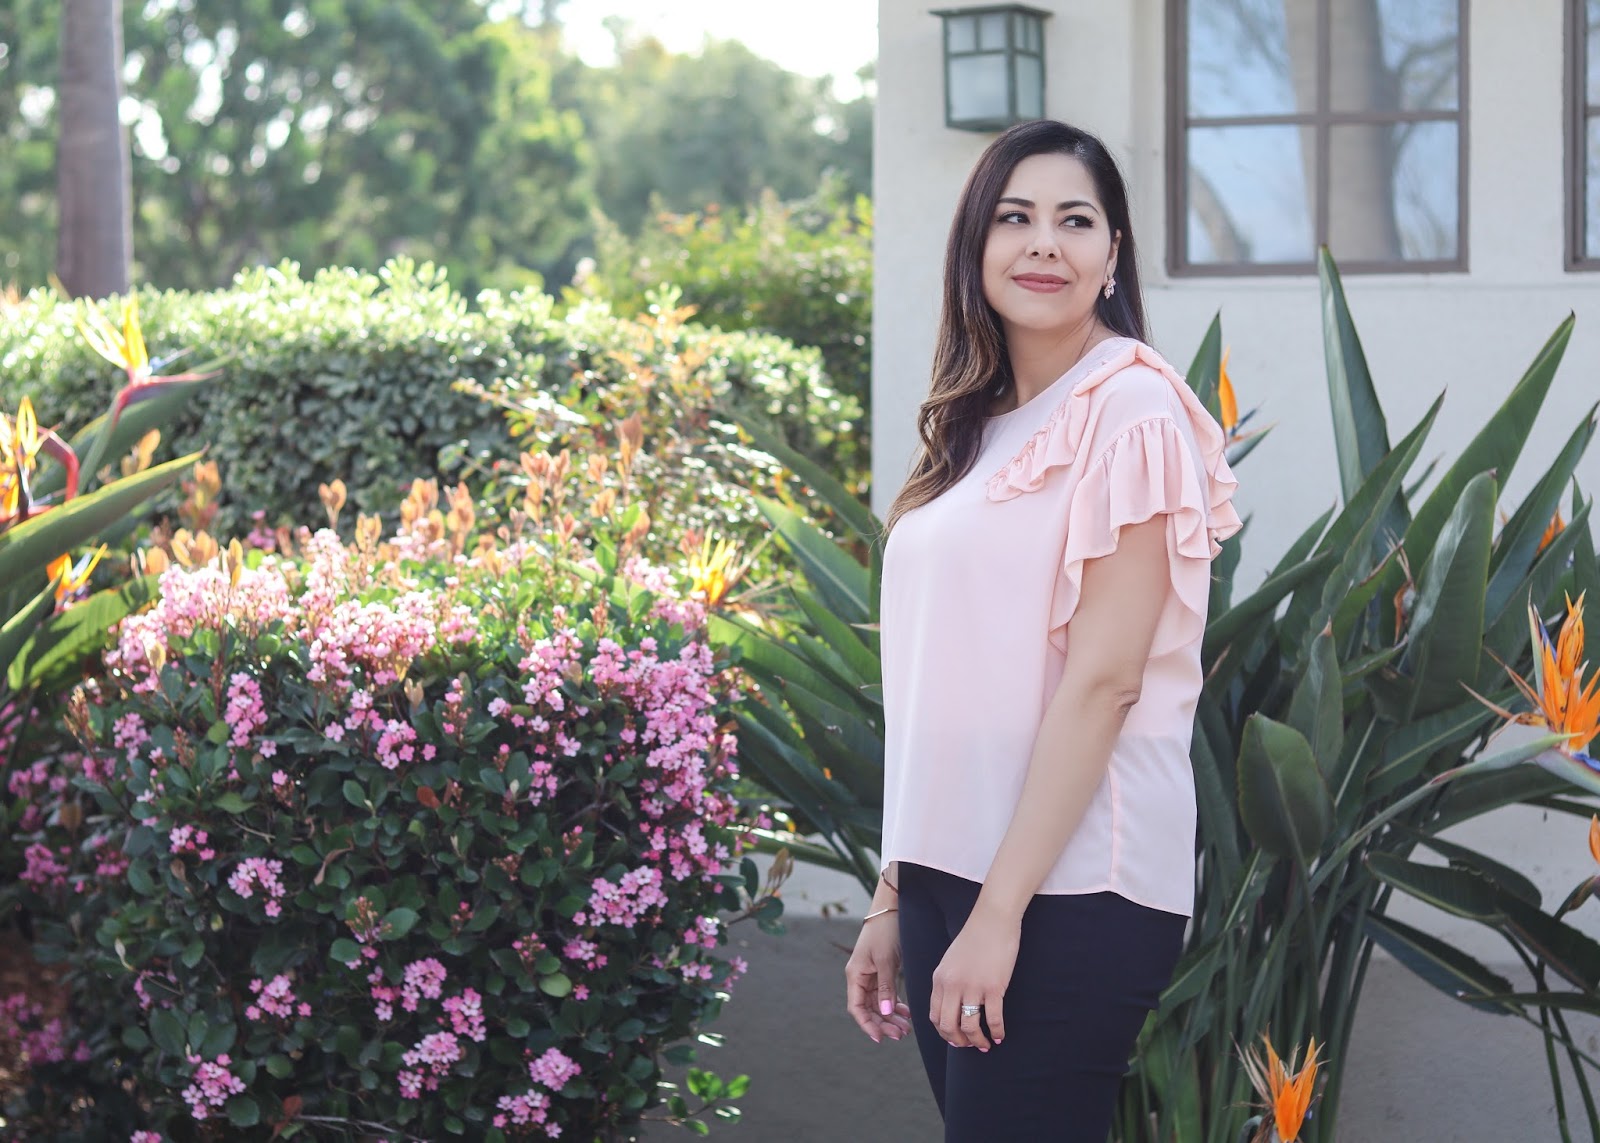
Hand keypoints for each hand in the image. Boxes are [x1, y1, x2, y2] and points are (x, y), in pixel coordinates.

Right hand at [845, 913, 913, 1044]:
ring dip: (891, 1016)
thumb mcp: (886, 961)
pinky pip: (885, 994)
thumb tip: (886, 1012)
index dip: (867, 1025)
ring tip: (907, 1027)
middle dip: (883, 1023)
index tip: (880, 1038)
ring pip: (879, 1003)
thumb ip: (886, 988)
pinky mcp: (880, 971)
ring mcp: (870, 975)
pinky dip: (895, 1003)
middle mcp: (860, 977)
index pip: (857, 1008)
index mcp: (855, 975)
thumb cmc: (884, 932)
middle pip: (869, 1009)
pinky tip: (906, 1012)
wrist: (890, 910)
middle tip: (901, 1034)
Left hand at [930, 905, 1018, 1050]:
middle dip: (959, 1042)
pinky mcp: (994, 987)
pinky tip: (1000, 1035)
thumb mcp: (951, 961)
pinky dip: (997, 1032)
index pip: (935, 1016)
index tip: (954, 1038)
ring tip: (985, 1044)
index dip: (944, 1032)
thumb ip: (948, 982)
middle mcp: (952, 985)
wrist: (992, 920)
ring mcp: (973, 987)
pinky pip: (994, 1019)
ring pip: (969, 1027)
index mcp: (940, 979)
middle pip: (948, 1026)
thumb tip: (952, 1006)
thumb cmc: (974, 939)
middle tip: (969, 1046)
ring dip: (978, 1041)